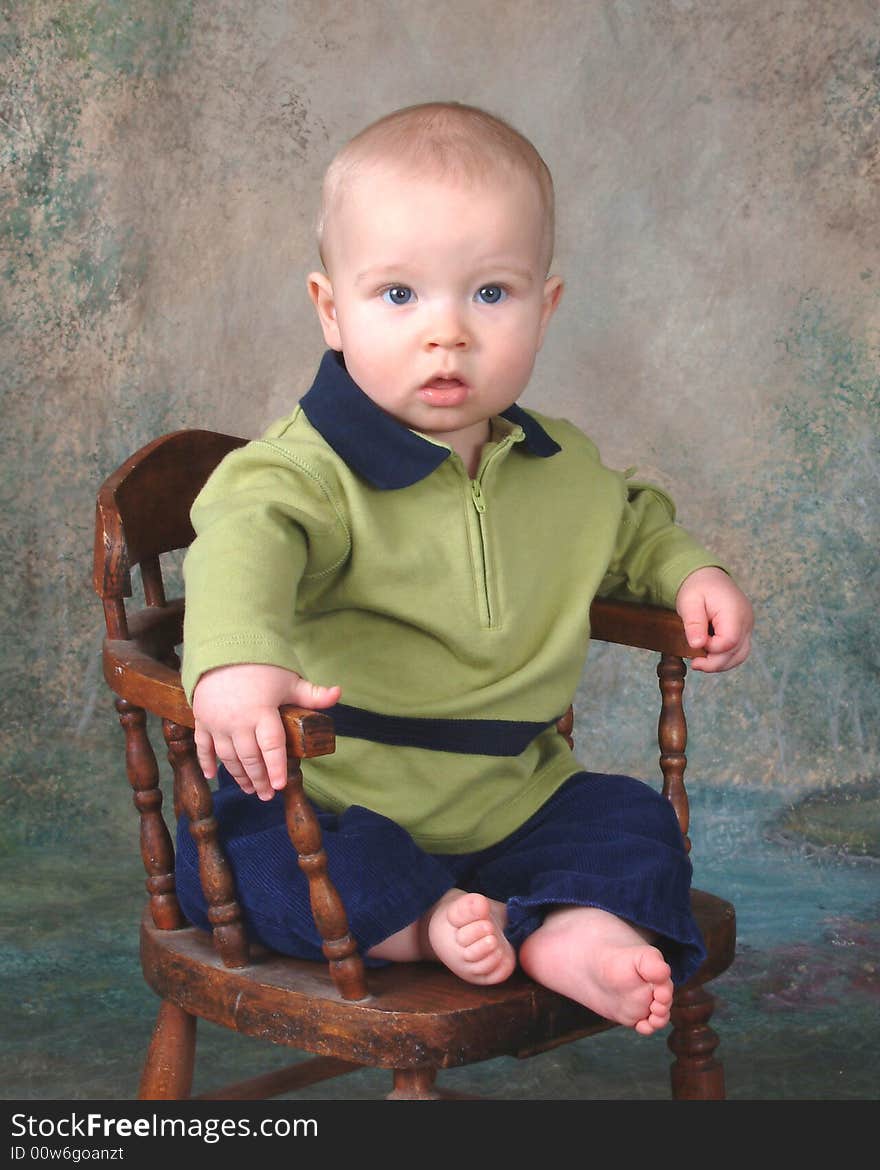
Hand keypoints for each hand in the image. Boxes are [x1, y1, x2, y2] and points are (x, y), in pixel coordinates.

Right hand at [192, 663, 340, 799]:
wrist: (223, 649)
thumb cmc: (261, 666)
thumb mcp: (289, 680)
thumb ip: (312, 694)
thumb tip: (338, 694)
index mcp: (262, 711)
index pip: (271, 746)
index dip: (276, 767)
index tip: (279, 786)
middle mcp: (237, 720)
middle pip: (250, 757)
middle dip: (259, 779)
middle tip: (266, 795)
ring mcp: (217, 722)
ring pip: (227, 757)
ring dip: (238, 776)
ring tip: (250, 789)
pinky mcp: (201, 719)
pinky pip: (203, 746)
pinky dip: (207, 762)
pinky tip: (213, 776)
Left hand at [675, 566, 752, 673]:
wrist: (708, 577)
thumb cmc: (697, 588)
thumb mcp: (689, 601)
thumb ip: (693, 623)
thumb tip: (697, 645)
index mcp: (734, 612)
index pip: (728, 642)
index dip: (711, 648)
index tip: (695, 644)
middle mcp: (746, 621)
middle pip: (736, 653)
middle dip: (714, 663)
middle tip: (694, 663)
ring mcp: (747, 627)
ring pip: (740, 656)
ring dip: (720, 664)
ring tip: (700, 661)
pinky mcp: (744, 632)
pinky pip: (738, 652)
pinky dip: (724, 658)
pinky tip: (708, 656)